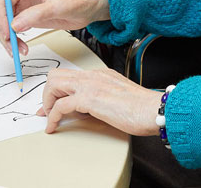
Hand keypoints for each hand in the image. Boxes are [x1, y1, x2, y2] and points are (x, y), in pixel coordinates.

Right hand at [0, 0, 109, 55]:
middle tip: (12, 46)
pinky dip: (10, 39)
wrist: (88, 5)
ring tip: (19, 50)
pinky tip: (17, 46)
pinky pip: (9, 28)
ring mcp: (23, 6)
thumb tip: (14, 25)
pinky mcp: (25, 17)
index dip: (1, 16)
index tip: (7, 33)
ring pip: (2, 21)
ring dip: (6, 38)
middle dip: (1, 30)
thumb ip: (37, 14)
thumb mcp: (60, 6)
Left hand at [38, 67, 163, 135]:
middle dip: (47, 95)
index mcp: (101, 74)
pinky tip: (54, 127)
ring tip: (49, 118)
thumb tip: (82, 110)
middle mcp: (94, 75)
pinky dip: (52, 117)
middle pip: (56, 75)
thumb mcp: (116, 98)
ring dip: (47, 103)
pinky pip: (60, 106)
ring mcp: (91, 85)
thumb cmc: (142, 108)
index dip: (56, 91)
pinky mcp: (90, 98)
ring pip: (53, 84)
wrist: (153, 109)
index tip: (51, 105)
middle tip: (47, 111)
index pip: (70, 75)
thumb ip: (99, 99)